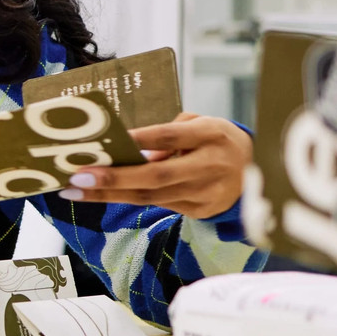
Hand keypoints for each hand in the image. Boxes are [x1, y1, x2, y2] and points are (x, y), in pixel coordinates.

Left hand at [60, 112, 251, 218]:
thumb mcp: (202, 125)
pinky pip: (158, 204)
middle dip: (114, 178)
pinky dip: (127, 198)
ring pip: (151, 196)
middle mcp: (209, 166)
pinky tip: (99, 194)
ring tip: (76, 190)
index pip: (172, 137)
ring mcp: (206, 193)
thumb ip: (170, 134)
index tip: (109, 142)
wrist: (260, 172)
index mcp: (212, 136)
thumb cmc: (218, 141)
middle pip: (156, 176)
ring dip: (109, 194)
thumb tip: (136, 151)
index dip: (141, 139)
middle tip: (78, 177)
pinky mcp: (200, 210)